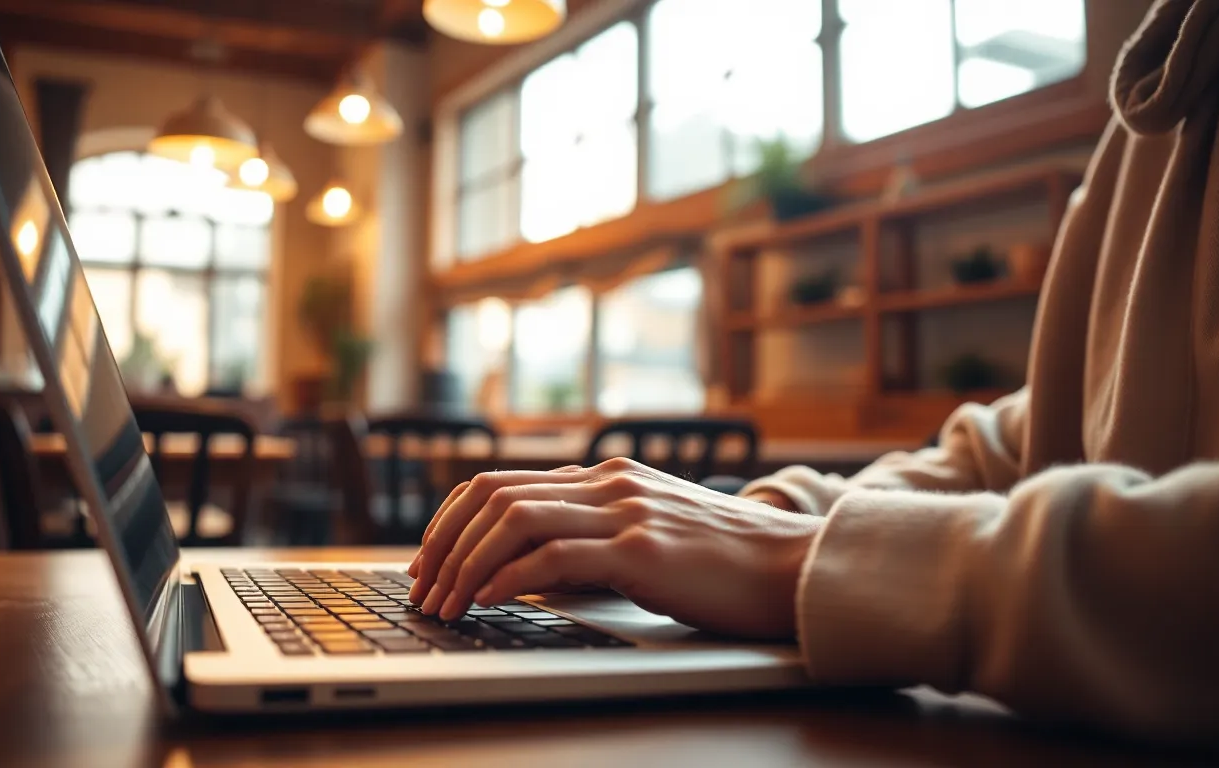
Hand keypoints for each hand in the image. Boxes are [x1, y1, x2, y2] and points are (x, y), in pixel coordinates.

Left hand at [406, 458, 824, 638]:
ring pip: (512, 520)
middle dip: (442, 543)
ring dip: (464, 565)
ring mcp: (625, 512)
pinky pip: (552, 557)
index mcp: (606, 476)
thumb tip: (524, 574)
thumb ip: (593, 540)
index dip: (450, 520)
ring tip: (443, 604)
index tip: (428, 560)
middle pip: (492, 495)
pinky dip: (506, 579)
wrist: (797, 568)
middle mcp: (609, 483)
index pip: (499, 483)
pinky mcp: (642, 550)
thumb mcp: (650, 537)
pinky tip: (485, 602)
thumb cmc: (725, 564)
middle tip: (421, 587)